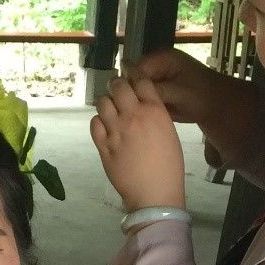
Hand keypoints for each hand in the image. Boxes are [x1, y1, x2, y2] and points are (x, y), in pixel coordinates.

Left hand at [89, 75, 186, 211]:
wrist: (154, 194)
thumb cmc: (169, 167)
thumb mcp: (169, 133)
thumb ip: (155, 114)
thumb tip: (142, 104)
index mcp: (155, 111)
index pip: (140, 80)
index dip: (133, 72)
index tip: (129, 70)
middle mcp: (134, 116)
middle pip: (118, 86)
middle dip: (117, 85)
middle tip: (117, 91)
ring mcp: (116, 130)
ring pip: (103, 102)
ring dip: (106, 103)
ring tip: (111, 111)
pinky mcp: (104, 146)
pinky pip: (95, 123)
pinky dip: (99, 122)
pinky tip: (105, 127)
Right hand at [129, 48, 250, 169]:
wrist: (218, 106)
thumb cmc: (202, 96)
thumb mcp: (178, 92)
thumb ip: (155, 90)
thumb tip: (131, 90)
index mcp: (162, 59)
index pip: (134, 68)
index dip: (127, 83)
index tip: (121, 101)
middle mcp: (158, 66)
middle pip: (134, 78)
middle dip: (130, 93)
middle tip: (124, 112)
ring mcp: (159, 79)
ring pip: (138, 90)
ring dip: (136, 102)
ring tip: (131, 117)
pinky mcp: (160, 93)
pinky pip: (146, 99)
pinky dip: (143, 107)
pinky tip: (139, 119)